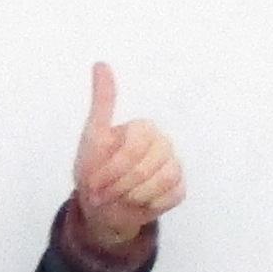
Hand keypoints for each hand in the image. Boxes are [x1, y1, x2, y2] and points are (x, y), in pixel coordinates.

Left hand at [69, 63, 185, 258]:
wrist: (102, 207)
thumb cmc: (95, 170)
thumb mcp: (93, 137)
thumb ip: (102, 102)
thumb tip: (100, 64)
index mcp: (144, 129)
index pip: (134, 148)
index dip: (112, 170)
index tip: (93, 184)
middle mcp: (163, 144)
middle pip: (147, 167)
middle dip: (120, 186)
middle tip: (104, 194)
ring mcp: (173, 165)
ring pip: (162, 182)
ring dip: (134, 196)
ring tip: (120, 197)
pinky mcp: (179, 188)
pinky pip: (172, 196)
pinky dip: (150, 204)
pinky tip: (138, 202)